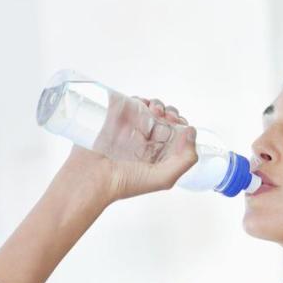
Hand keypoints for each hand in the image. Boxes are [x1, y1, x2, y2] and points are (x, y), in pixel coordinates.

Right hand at [63, 95, 198, 202]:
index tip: (179, 124)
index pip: (177, 135)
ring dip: (157, 104)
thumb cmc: (124, 183)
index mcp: (157, 156)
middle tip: (166, 115)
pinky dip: (139, 99)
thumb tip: (191, 132)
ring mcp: (129, 129)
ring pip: (150, 108)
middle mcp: (144, 142)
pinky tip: (142, 104)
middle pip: (165, 119)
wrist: (91, 178)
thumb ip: (185, 159)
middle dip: (170, 113)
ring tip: (154, 110)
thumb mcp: (164, 178)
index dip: (182, 126)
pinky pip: (131, 102)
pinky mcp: (115, 119)